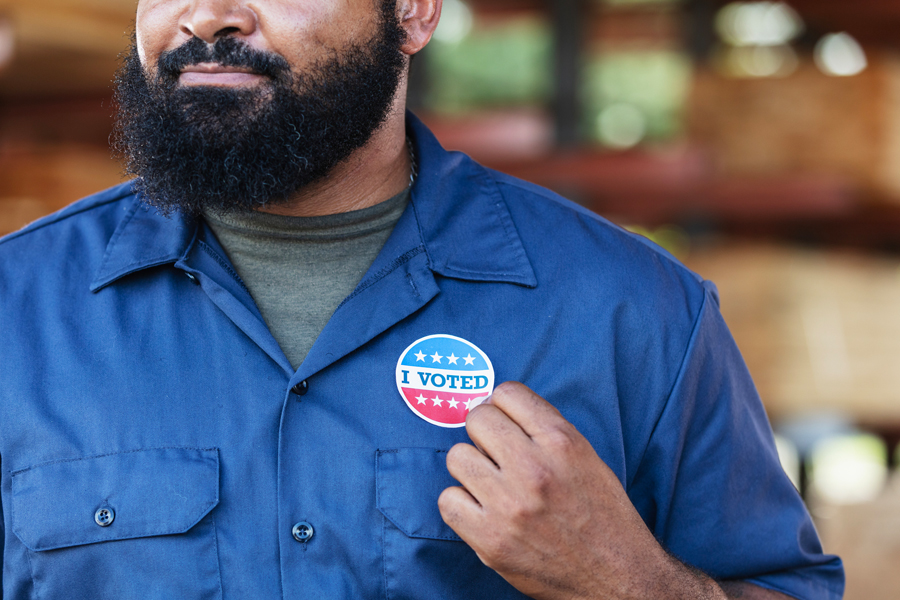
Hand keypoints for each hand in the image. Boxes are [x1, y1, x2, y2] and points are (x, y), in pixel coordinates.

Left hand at [438, 382, 722, 599]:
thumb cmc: (603, 515)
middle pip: (477, 419)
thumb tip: (496, 408)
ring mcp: (509, 504)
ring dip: (471, 469)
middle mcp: (533, 467)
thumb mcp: (586, 456)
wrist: (619, 577)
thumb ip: (544, 430)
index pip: (506, 392)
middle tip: (496, 454)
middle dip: (485, 434)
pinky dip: (461, 504)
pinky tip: (482, 510)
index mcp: (562, 441)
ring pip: (457, 457)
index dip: (503, 407)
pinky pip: (448, 500)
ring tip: (491, 484)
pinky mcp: (491, 540)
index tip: (506, 422)